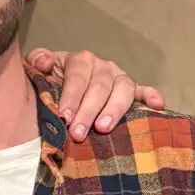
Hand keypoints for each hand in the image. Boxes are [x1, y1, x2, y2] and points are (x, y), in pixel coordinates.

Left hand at [23, 48, 164, 141]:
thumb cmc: (49, 81)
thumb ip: (37, 62)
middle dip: (88, 111)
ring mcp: (118, 77)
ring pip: (122, 89)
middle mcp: (102, 66)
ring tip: (103, 128)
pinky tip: (158, 105)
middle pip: (99, 86)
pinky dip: (151, 96)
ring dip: (114, 109)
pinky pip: (143, 91)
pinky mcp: (132, 90)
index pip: (77, 77)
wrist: (61, 84)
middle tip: (78, 133)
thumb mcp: (37, 69)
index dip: (72, 97)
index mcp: (80, 60)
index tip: (64, 117)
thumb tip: (45, 62)